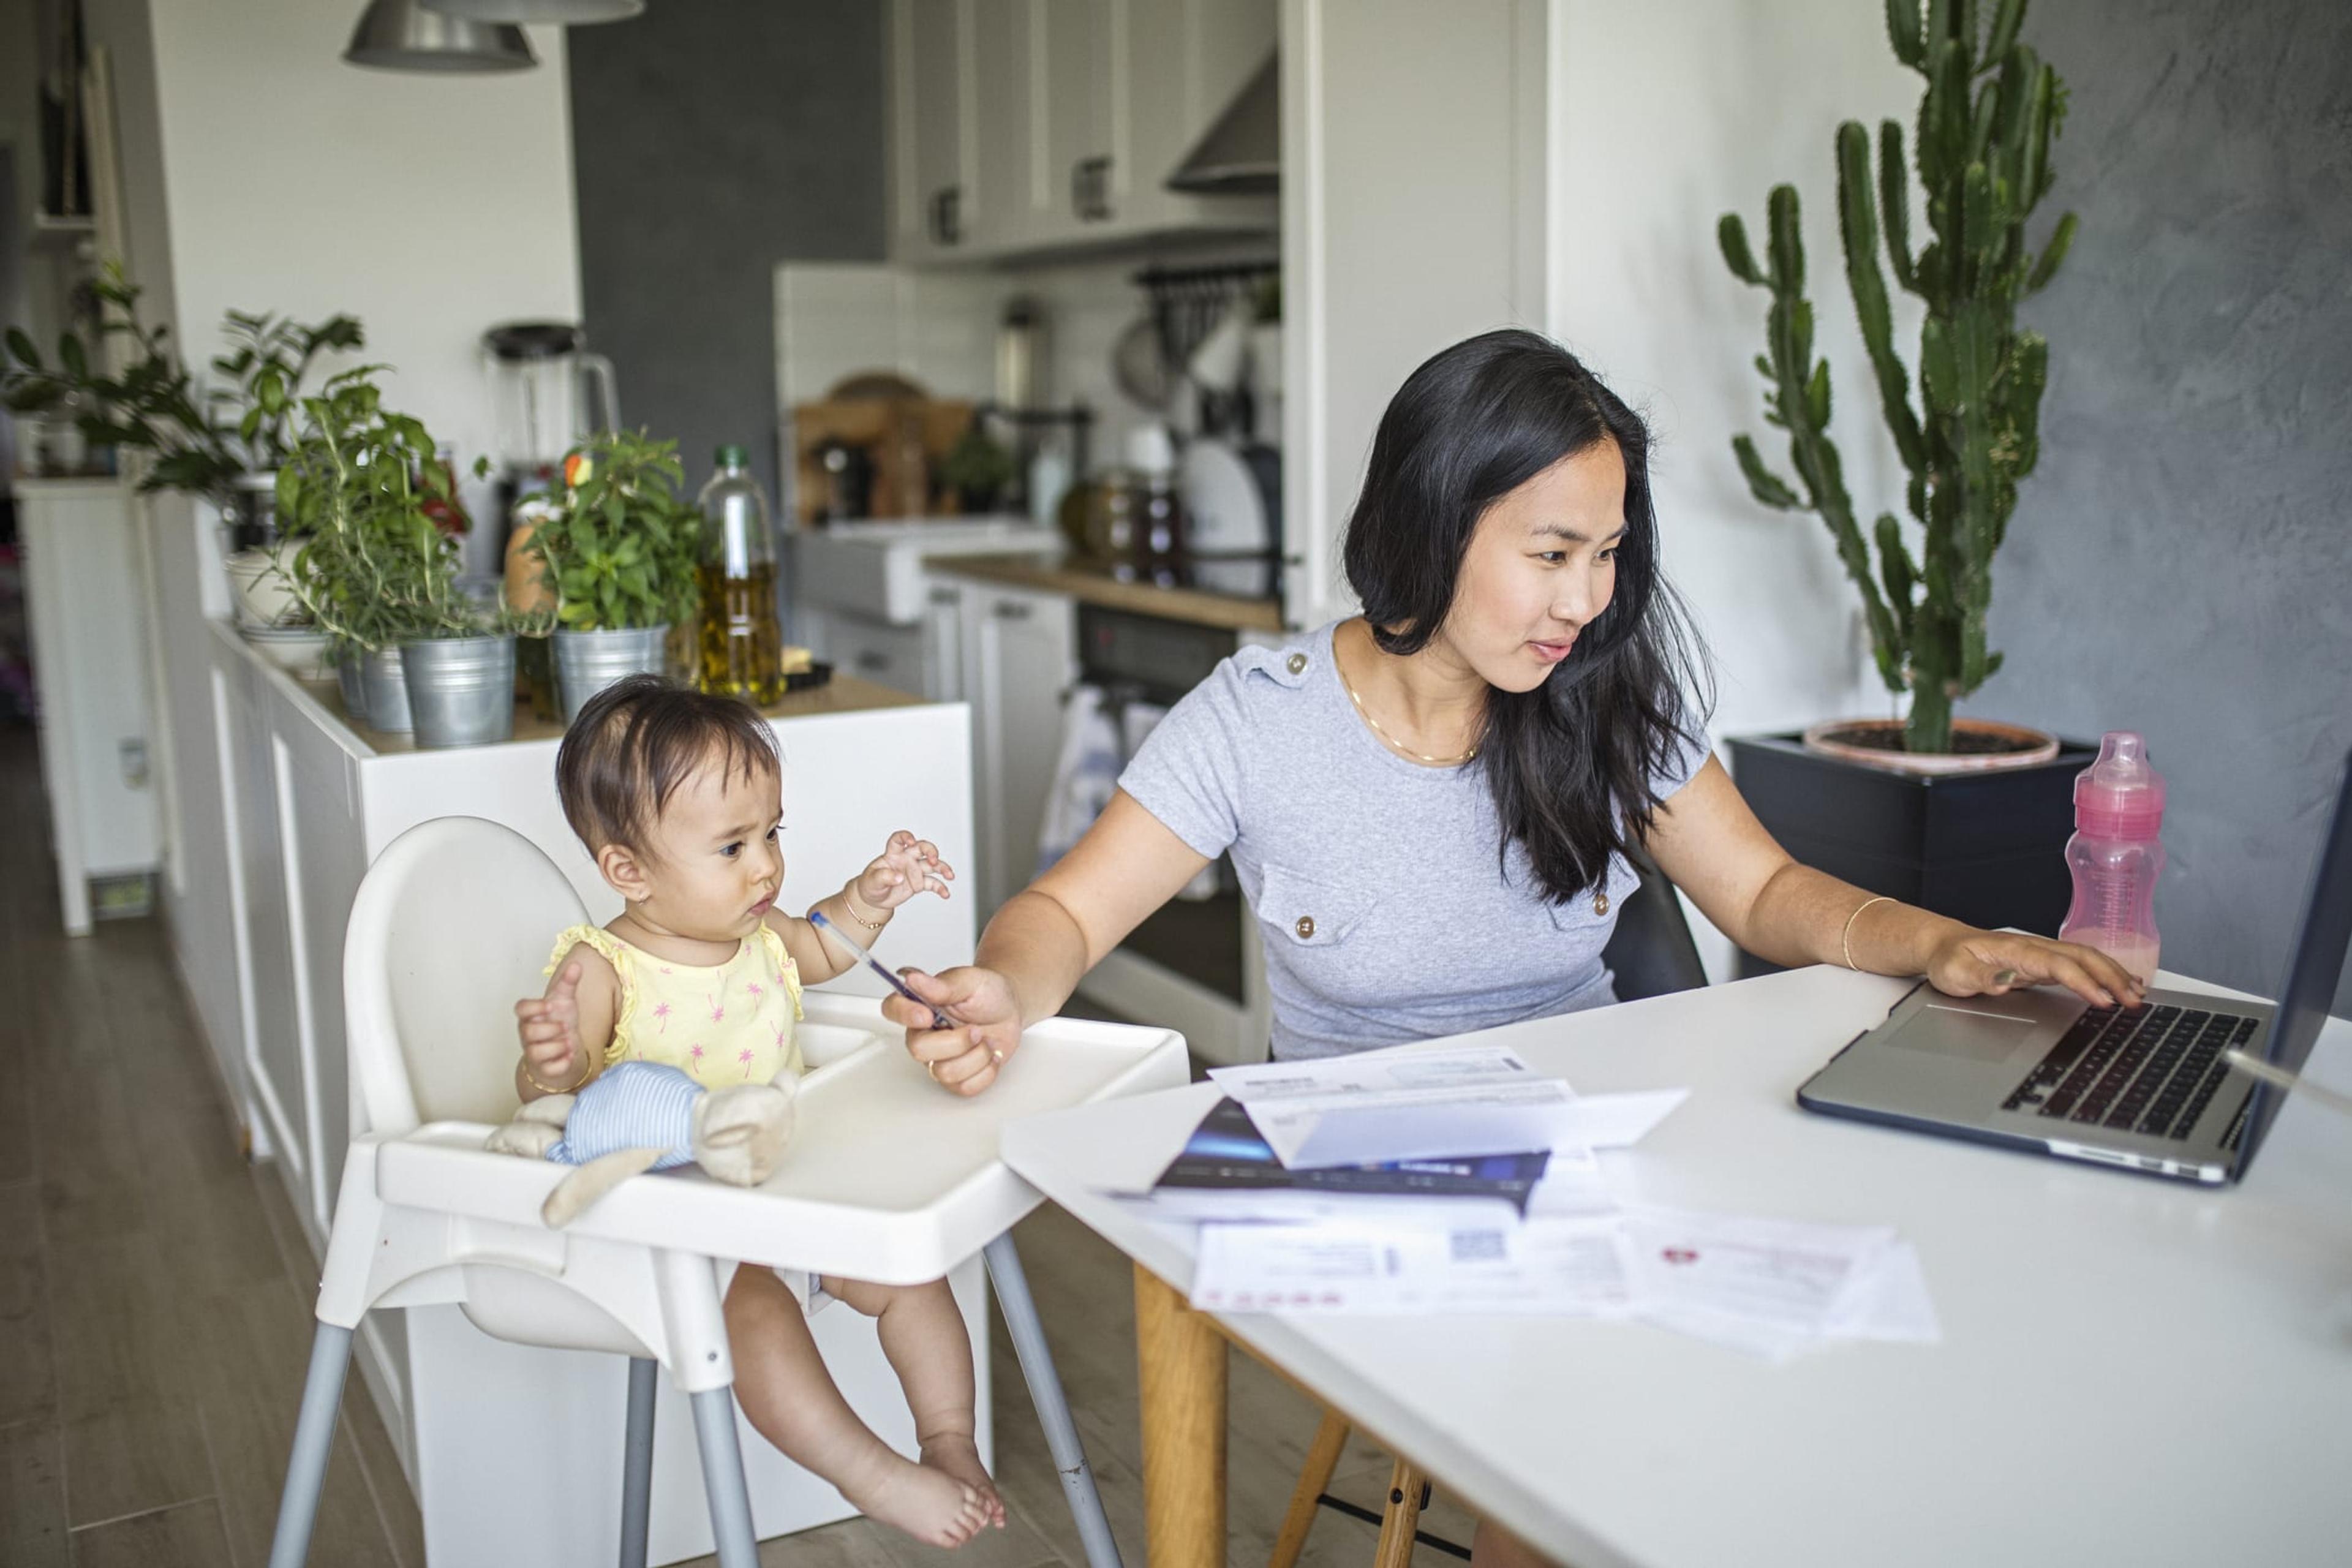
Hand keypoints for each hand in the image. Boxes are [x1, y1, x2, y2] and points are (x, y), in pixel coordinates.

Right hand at [514, 960, 587, 1090]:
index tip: (551, 1006)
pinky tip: (570, 1056)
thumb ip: (568, 983)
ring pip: (535, 1052)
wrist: (565, 1047)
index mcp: (531, 1015)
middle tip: (566, 1026)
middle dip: (550, 1029)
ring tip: (569, 1042)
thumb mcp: (565, 1001)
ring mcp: (534, 1052)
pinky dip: (561, 1064)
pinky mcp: (544, 1068)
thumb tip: (576, 965)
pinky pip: (548, 1069)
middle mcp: (528, 1033)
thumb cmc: (559, 1021)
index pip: (521, 1008)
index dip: (534, 1007)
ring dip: (556, 1047)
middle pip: (528, 1032)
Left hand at [854, 830, 953, 915]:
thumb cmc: (871, 885)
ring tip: (949, 875)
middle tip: (934, 859)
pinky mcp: (919, 883)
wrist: (875, 899)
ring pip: (932, 865)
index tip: (911, 842)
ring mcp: (914, 870)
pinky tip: (945, 893)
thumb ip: (884, 877)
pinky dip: (940, 888)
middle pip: (922, 848)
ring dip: (942, 868)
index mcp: (893, 854)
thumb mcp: (872, 881)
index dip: (906, 837)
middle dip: (930, 851)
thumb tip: (899, 877)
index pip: (899, 840)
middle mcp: (906, 859)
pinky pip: (933, 883)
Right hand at [882, 966, 1017, 1096]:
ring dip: (976, 1056)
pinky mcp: (956, 1078)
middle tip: (975, 1030)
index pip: (892, 1009)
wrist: (1010, 1010)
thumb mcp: (970, 981)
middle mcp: (924, 1034)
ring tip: (985, 1041)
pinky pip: (964, 1087)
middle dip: (956, 1042)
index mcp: (920, 1005)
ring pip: (944, 1073)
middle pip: (918, 1050)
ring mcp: (938, 1058)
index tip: (927, 1014)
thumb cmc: (988, 993)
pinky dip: (986, 1071)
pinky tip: (989, 1055)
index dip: (904, 1014)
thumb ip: (942, 985)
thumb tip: (912, 978)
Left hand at [1923, 929, 2146, 1010]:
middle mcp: (2035, 948)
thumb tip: (2006, 983)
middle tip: (2134, 1001)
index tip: (2103, 999)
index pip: (2059, 965)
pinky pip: (2081, 965)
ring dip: (2113, 974)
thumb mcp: (1955, 973)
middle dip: (2111, 977)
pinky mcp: (2043, 963)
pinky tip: (2121, 983)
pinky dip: (2105, 973)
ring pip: (2086, 959)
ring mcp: (2041, 954)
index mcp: (2017, 950)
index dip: (2083, 982)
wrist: (1943, 946)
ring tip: (2138, 994)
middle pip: (2082, 958)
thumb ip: (1982, 978)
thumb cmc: (1949, 959)